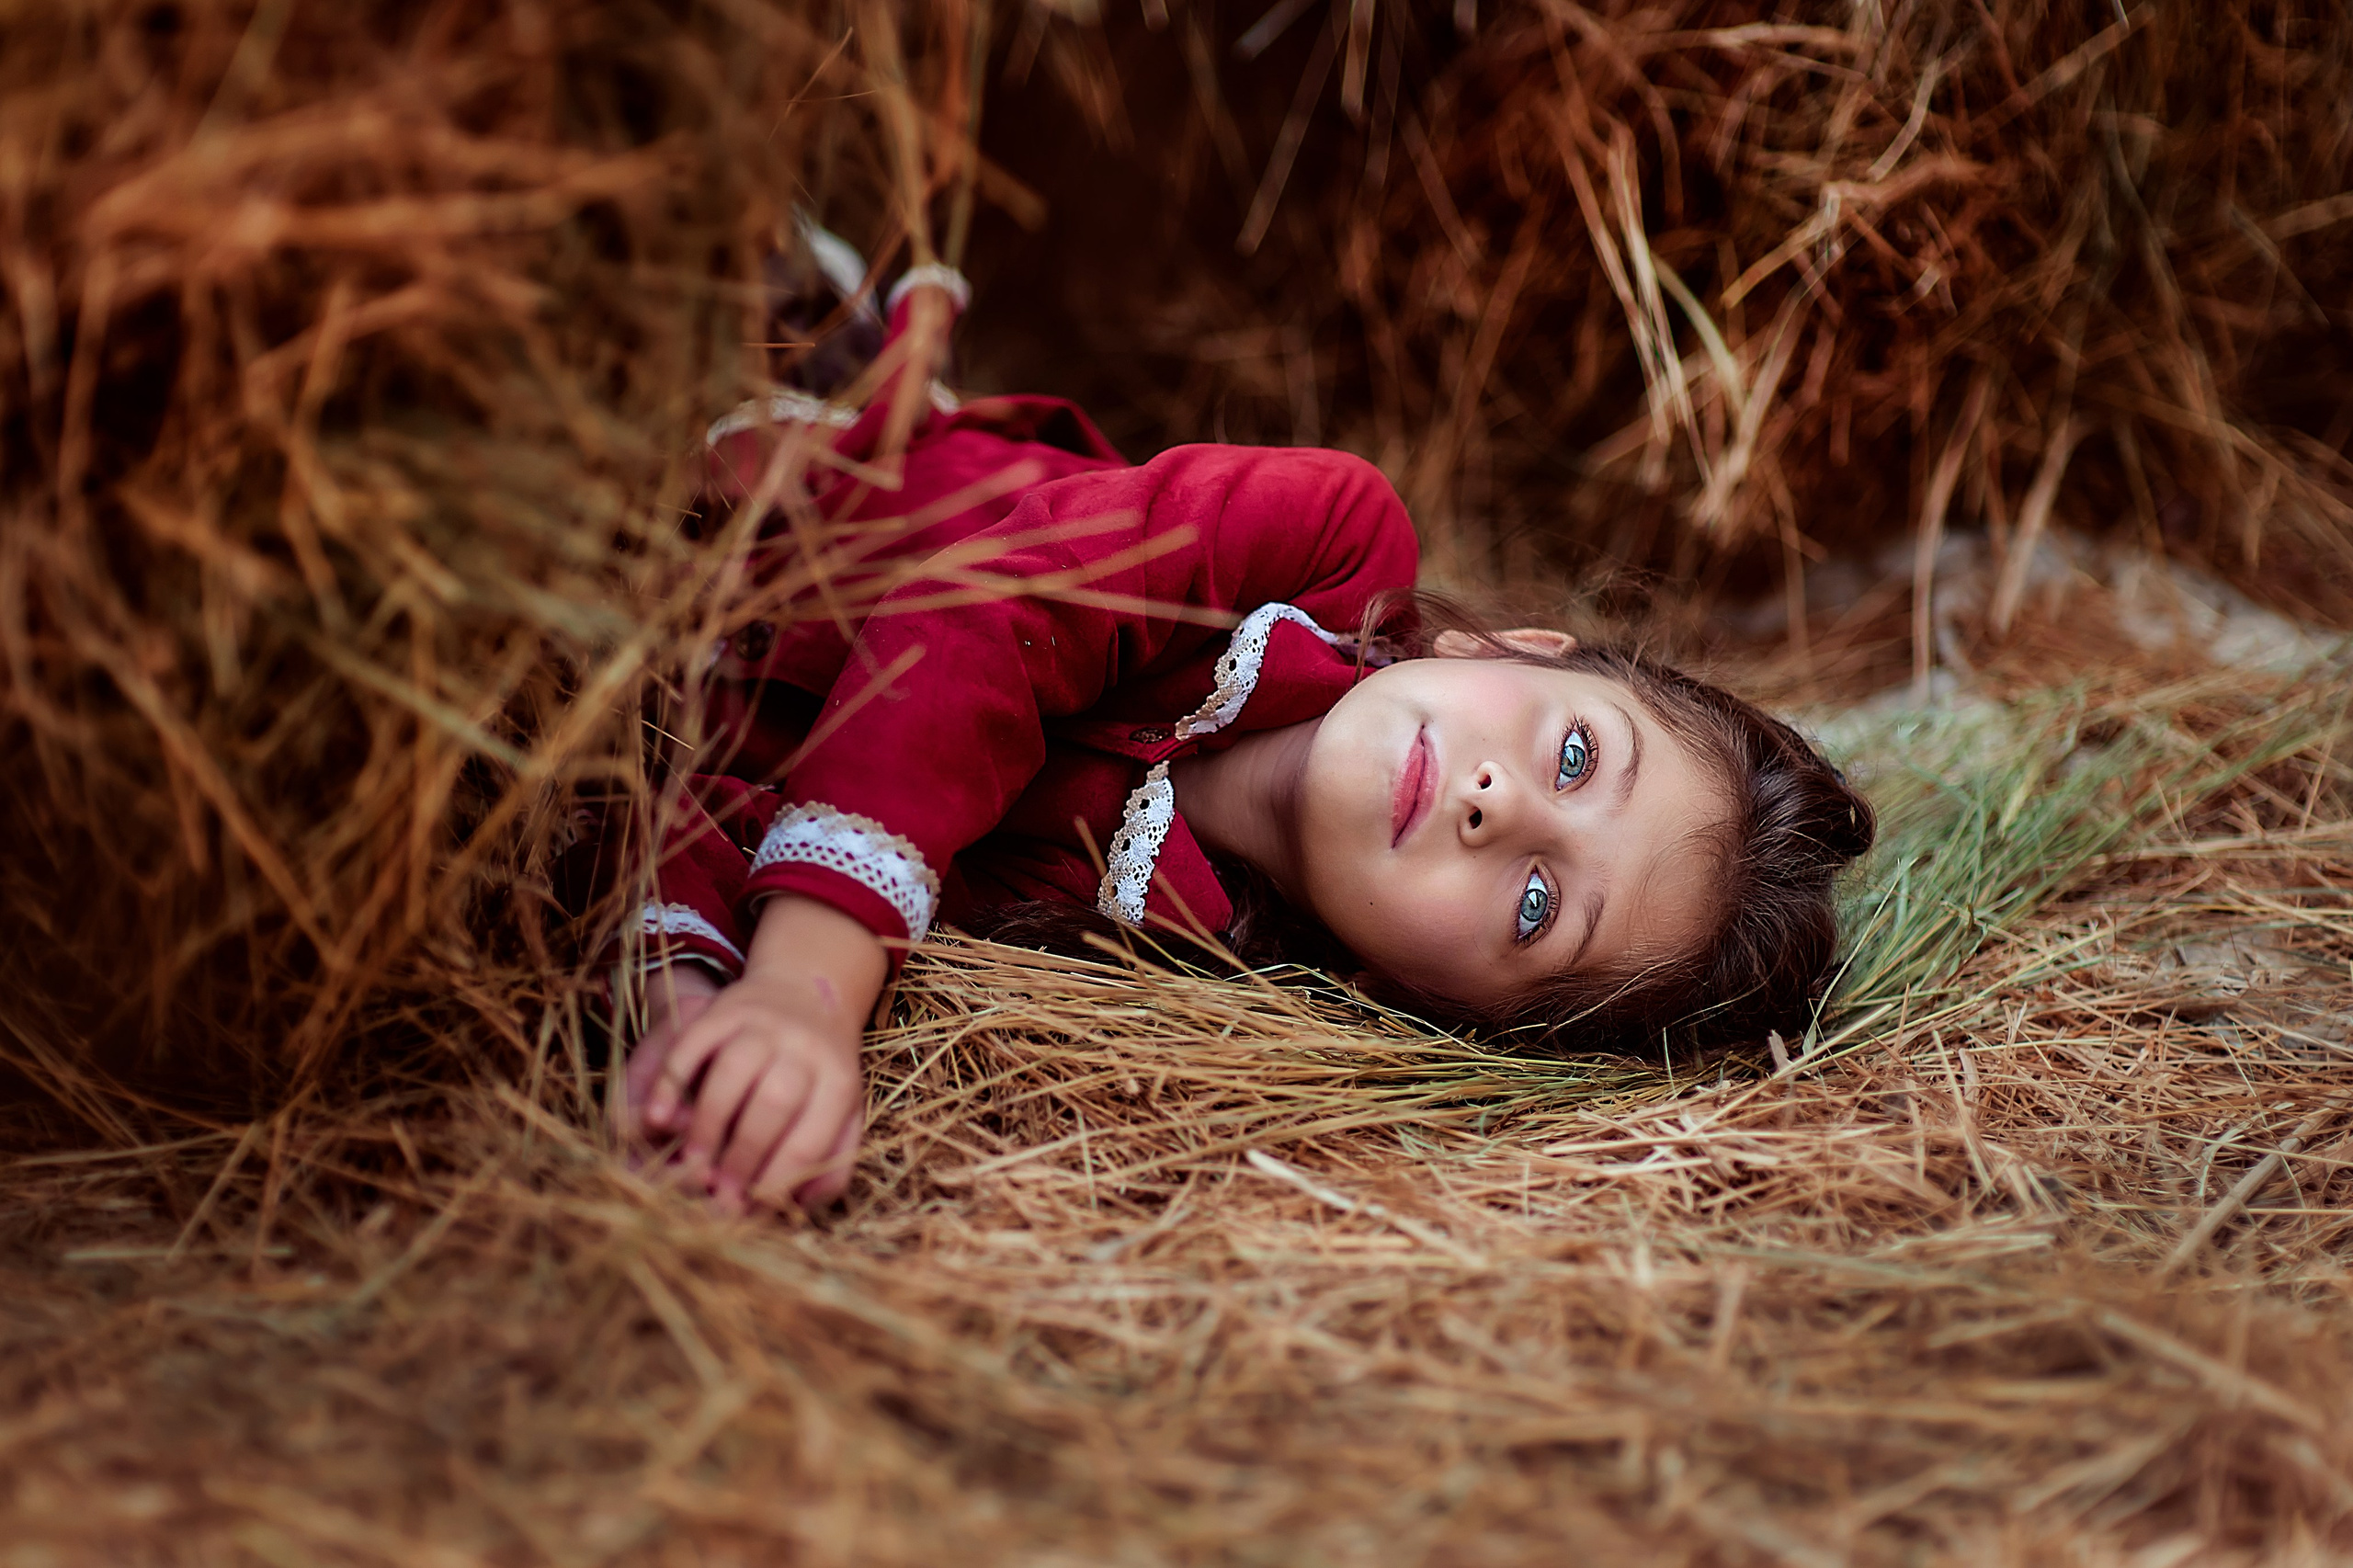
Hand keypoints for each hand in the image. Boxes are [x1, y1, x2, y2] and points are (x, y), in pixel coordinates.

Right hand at [629, 896, 887, 1212]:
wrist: (806, 993)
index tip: (749, 1209)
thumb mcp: (842, 1114)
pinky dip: (671, 1083)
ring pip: (733, 1071)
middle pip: (775, 1103)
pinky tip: (659, 1121)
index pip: (810, 1139)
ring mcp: (764, 1023)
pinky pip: (692, 1045)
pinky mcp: (725, 1009)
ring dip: (709, 1124)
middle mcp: (806, 1046)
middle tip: (718, 1192)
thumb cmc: (821, 1073)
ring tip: (694, 1163)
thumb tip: (797, 1207)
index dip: (775, 1181)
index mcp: (839, 1081)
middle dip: (742, 1156)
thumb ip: (831, 1163)